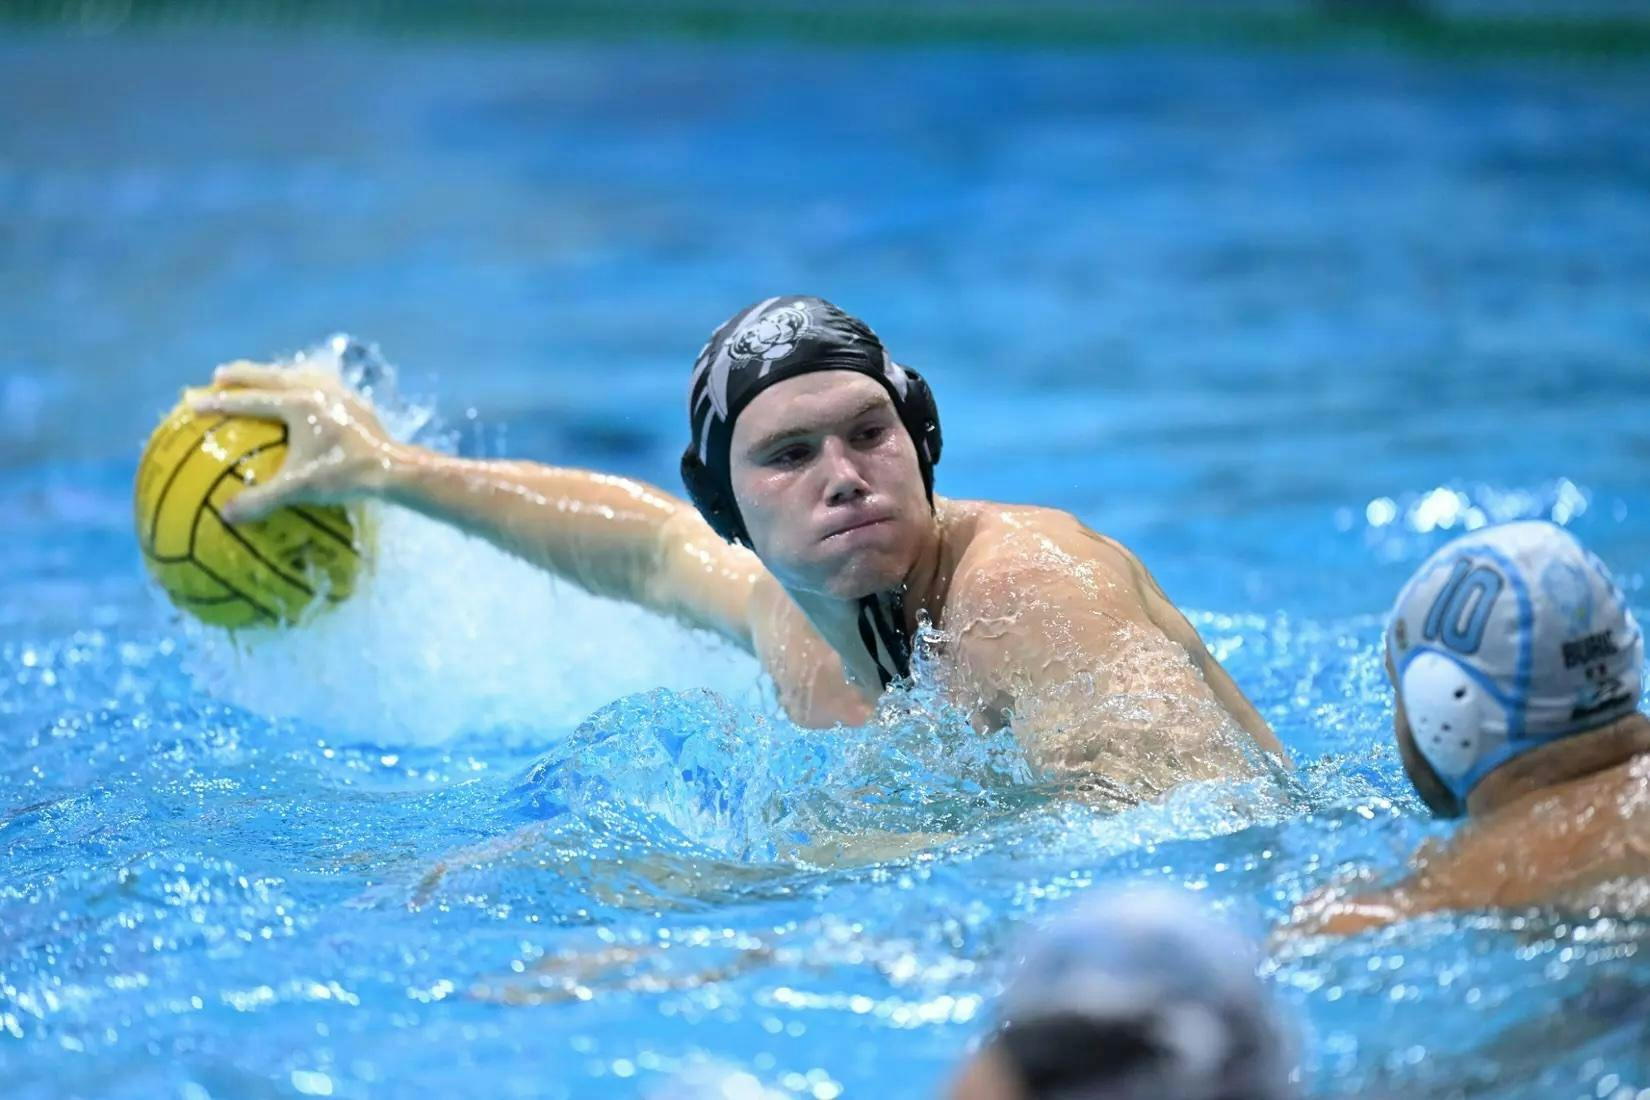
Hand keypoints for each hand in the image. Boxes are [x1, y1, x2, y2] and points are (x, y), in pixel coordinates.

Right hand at [189, 360, 401, 522]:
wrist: (394, 469)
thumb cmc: (347, 476)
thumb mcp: (300, 489)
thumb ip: (261, 500)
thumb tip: (225, 515)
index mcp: (298, 404)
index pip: (249, 400)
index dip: (219, 403)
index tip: (193, 402)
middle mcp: (317, 390)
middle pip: (271, 375)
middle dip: (243, 374)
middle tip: (218, 375)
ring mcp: (338, 393)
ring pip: (299, 374)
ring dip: (276, 374)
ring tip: (262, 378)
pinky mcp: (355, 402)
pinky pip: (322, 384)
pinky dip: (304, 383)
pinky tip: (306, 394)